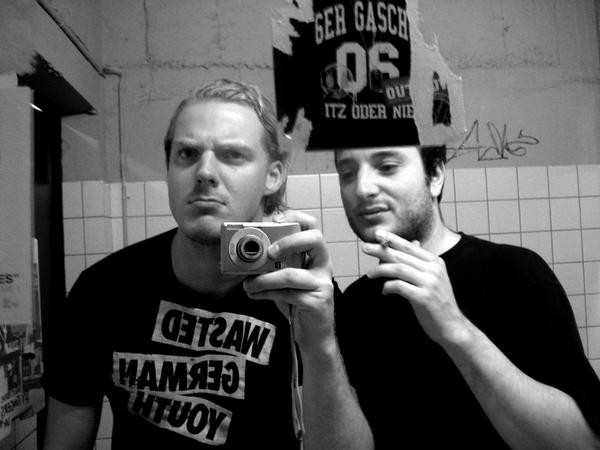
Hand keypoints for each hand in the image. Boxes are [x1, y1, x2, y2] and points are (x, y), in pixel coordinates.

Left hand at [243, 210, 334, 354]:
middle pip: (315, 239)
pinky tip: (255, 294)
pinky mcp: (316, 302)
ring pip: (291, 274)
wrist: (314, 336)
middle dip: (289, 241)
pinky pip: (287, 294)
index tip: (276, 220)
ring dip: (264, 279)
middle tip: (269, 252)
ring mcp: (322, 284)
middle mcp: (324, 266)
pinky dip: (266, 293)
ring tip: (248, 284)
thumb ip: (275, 265)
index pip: (313, 227)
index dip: (296, 218)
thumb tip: (245, 254)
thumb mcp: (287, 279)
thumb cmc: (298, 303)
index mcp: (317, 256)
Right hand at [278, 108, 311, 167]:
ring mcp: (303, 144)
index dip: (300, 115)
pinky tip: (308, 133)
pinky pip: (307, 139)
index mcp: (295, 135)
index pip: (298, 122)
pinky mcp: (303, 148)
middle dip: (305, 120)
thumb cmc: (280, 149)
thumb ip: (281, 126)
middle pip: (305, 127)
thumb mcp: (278, 136)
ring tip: (309, 122)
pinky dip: (308, 134)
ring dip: (308, 127)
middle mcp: (301, 139)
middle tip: (305, 116)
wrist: (285, 162)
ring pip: (308, 133)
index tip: (302, 109)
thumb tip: (285, 117)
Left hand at [363, 230, 468, 345]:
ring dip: (381, 270)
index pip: (410, 247)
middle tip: (365, 247)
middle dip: (381, 250)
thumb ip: (420, 262)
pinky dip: (388, 287)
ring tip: (370, 274)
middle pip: (402, 256)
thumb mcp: (432, 279)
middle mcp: (434, 269)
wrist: (452, 327)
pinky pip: (399, 286)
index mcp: (436, 262)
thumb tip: (411, 243)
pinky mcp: (424, 297)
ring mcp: (430, 283)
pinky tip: (384, 291)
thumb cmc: (438, 303)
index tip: (377, 234)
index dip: (392, 239)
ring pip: (399, 269)